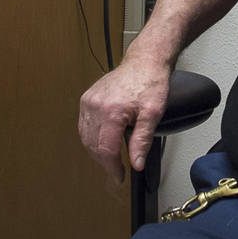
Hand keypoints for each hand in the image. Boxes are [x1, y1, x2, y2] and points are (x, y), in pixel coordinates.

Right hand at [76, 55, 172, 183]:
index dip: (112, 167)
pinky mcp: (86, 99)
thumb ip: (142, 141)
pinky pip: (84, 125)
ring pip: (86, 137)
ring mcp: (88, 101)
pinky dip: (91, 138)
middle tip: (117, 170)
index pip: (105, 149)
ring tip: (111, 158)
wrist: (144, 62)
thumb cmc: (150, 83)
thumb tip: (136, 163)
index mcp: (111, 111)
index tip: (119, 177)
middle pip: (93, 145)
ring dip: (96, 151)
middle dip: (104, 162)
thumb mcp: (153, 114)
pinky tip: (102, 142)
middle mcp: (95, 106)